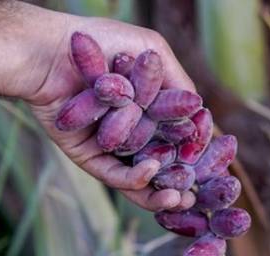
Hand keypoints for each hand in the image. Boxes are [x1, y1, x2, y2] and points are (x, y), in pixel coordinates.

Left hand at [20, 17, 196, 211]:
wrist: (52, 49)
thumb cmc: (101, 42)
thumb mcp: (151, 51)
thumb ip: (179, 82)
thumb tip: (204, 112)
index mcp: (151, 111)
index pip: (180, 140)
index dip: (197, 155)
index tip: (217, 168)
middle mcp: (133, 133)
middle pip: (164, 166)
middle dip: (182, 182)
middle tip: (199, 194)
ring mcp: (112, 148)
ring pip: (142, 179)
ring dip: (162, 194)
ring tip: (180, 199)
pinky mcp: (90, 158)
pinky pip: (115, 176)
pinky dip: (136, 180)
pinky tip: (152, 171)